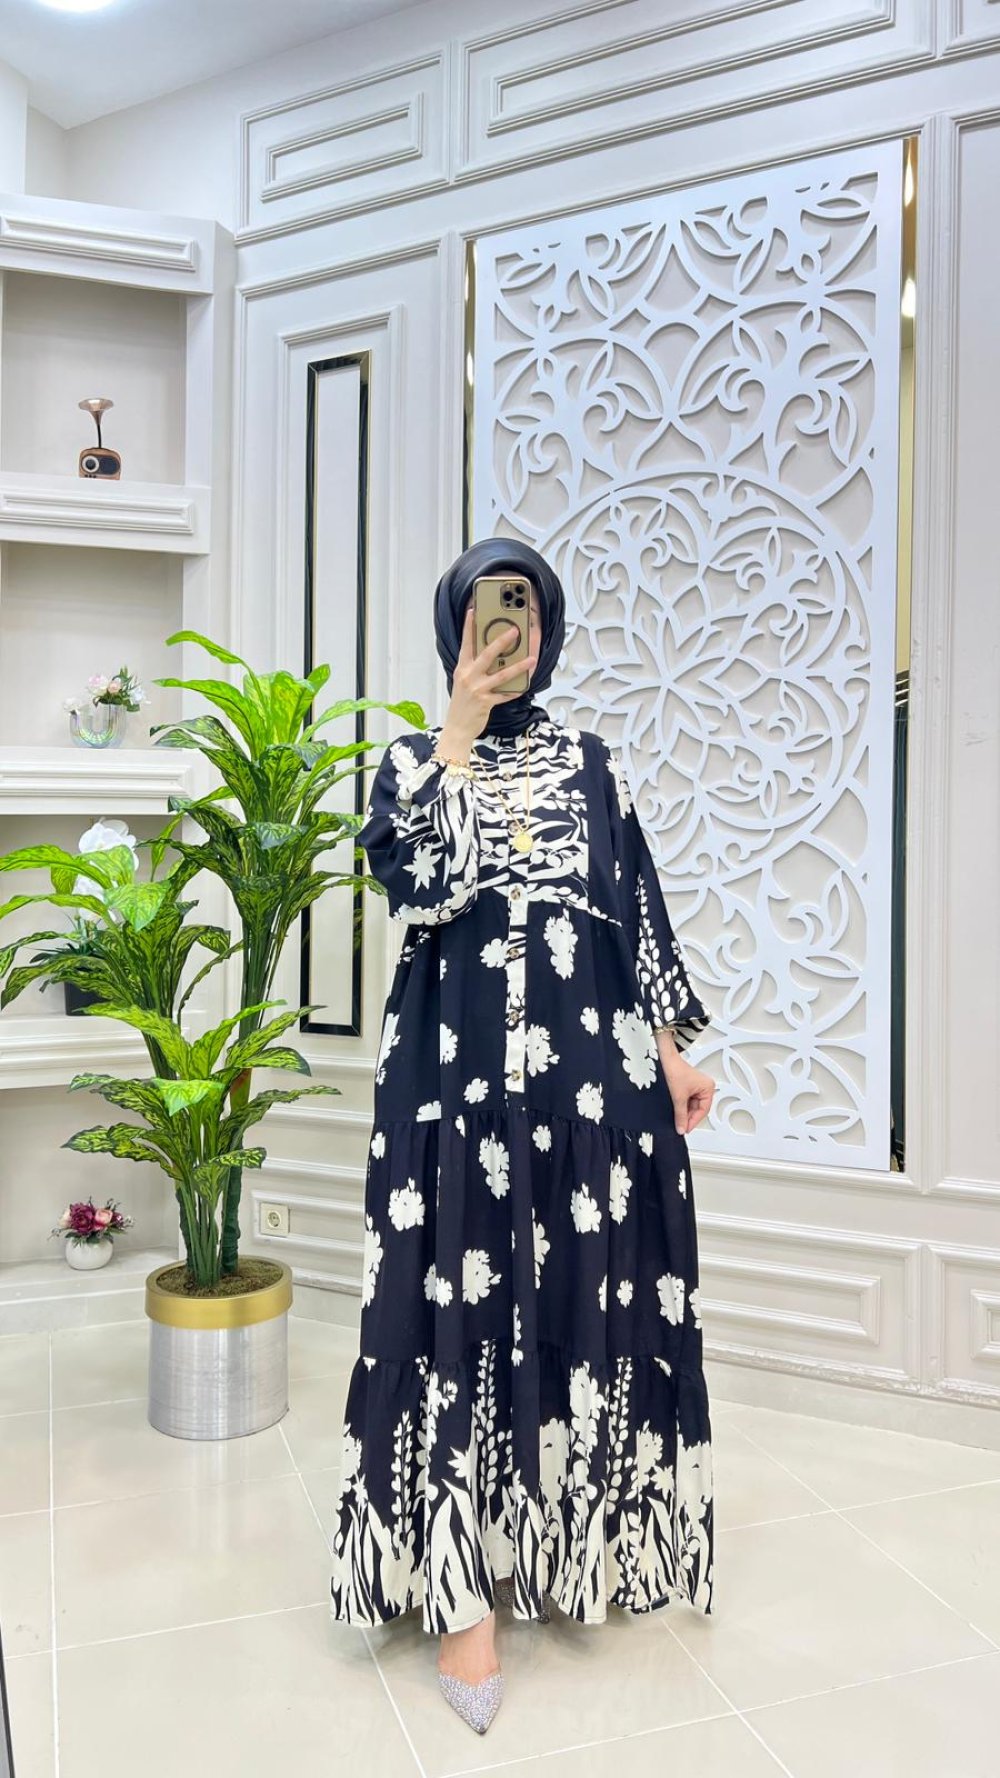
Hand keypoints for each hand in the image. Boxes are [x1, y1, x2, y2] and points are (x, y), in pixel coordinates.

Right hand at [440, 603, 538, 746]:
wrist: (457, 727)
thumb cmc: (462, 704)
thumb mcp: (463, 682)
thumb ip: (474, 669)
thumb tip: (494, 657)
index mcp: (462, 669)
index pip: (466, 643)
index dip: (469, 627)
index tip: (473, 611)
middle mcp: (469, 676)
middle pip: (487, 654)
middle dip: (502, 641)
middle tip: (515, 631)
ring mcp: (478, 689)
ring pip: (502, 674)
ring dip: (519, 666)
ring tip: (532, 659)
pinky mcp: (486, 702)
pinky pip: (505, 694)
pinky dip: (516, 690)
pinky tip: (525, 685)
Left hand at [660, 1053, 714, 1134]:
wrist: (665, 1059)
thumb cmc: (675, 1070)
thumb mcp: (679, 1097)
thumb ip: (680, 1115)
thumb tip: (682, 1127)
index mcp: (708, 1088)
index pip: (704, 1111)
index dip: (694, 1121)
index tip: (686, 1129)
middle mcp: (704, 1087)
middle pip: (698, 1109)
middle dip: (688, 1117)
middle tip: (680, 1126)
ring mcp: (696, 1087)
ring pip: (691, 1106)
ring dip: (684, 1112)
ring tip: (677, 1119)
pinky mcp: (688, 1086)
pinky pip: (687, 1100)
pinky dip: (681, 1106)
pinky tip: (676, 1111)